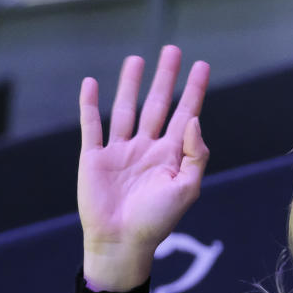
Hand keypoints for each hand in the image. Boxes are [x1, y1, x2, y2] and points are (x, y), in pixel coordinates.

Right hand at [78, 45, 209, 291]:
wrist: (121, 243)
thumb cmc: (157, 221)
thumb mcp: (187, 189)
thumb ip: (196, 154)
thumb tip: (195, 119)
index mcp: (171, 156)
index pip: (186, 115)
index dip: (194, 91)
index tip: (202, 66)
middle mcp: (147, 149)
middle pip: (158, 104)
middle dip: (166, 78)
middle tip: (172, 50)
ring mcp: (120, 151)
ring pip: (126, 109)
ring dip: (130, 84)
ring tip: (137, 59)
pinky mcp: (95, 157)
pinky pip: (92, 125)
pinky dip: (90, 104)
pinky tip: (92, 83)